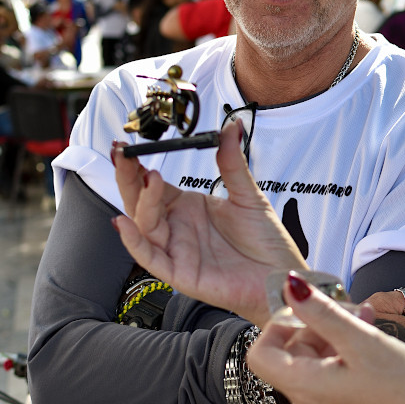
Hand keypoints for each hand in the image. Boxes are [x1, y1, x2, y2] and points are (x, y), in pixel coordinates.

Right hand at [112, 119, 307, 324]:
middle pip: (140, 201)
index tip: (127, 144)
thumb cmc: (265, 241)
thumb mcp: (248, 195)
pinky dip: (134, 242)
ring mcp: (176, 250)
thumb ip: (232, 162)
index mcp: (187, 207)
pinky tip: (125, 223)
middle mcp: (176, 227)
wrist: (281, 276)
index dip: (137, 165)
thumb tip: (230, 127)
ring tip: (149, 177)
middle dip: (129, 177)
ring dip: (141, 201)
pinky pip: (150, 258)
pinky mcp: (179, 274)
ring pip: (144, 225)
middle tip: (123, 153)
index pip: (152, 184)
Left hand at [249, 279, 404, 403]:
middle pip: (290, 358)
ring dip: (334, 341)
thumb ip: (323, 313)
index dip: (279, 325)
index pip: (261, 352)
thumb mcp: (362, 341)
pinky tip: (374, 351)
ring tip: (369, 326)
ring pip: (314, 369)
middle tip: (353, 313)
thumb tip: (290, 286)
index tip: (311, 312)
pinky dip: (344, 361)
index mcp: (305, 388)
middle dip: (316, 328)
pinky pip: (330, 385)